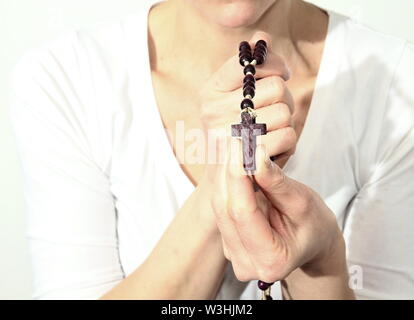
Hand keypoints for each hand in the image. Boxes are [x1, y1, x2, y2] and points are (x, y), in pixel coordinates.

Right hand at [198, 31, 295, 171]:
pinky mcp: (247, 158)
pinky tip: (274, 146)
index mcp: (210, 90)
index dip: (274, 64)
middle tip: (274, 110)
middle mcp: (213, 110)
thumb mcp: (235, 96)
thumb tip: (260, 38)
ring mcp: (228, 135)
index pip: (251, 61)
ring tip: (271, 131)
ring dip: (286, 122)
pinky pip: (288, 135)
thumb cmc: (236, 130)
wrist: (224, 177)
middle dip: (283, 98)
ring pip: (285, 112)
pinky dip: (288, 141)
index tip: (280, 74)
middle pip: (276, 87)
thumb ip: (248, 66)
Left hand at [211, 142, 346, 283]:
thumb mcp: (302, 202)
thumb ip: (276, 183)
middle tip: (236, 138)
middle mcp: (245, 264)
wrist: (312, 241)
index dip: (237, 176)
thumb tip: (255, 156)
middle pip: (226, 208)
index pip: (242, 212)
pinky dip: (226, 182)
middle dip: (229, 170)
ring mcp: (233, 253)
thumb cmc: (313, 225)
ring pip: (219, 205)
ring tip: (235, 145)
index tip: (240, 145)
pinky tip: (233, 162)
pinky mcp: (228, 240)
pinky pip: (221, 206)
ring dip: (225, 173)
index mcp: (270, 261)